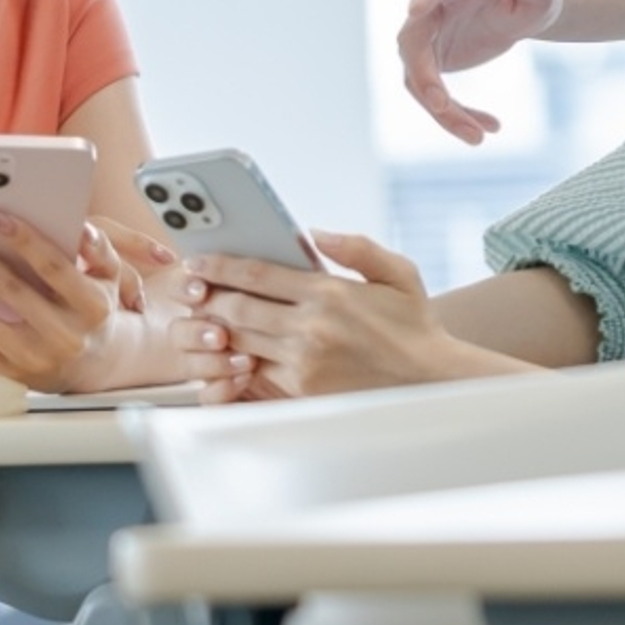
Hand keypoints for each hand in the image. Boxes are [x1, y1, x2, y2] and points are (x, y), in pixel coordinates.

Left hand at [0, 207, 120, 387]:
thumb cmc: (96, 308)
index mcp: (92, 307)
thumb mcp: (110, 277)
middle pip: (10, 292)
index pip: (54, 268)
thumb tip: (80, 228)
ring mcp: (37, 358)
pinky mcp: (14, 374)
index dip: (26, 241)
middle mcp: (65, 335)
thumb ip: (98, 249)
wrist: (96, 365)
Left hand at [183, 233, 459, 398]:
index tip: (199, 261)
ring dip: (217, 329)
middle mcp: (310, 328)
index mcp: (329, 293)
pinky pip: (255, 371)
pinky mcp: (302, 390)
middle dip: (208, 297)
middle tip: (193, 290)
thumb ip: (356, 246)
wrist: (430, 381)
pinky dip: (238, 359)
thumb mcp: (397, 272)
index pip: (256, 274)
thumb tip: (315, 234)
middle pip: (237, 308)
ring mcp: (303, 362)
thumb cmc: (414, 326)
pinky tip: (233, 350)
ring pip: (240, 340)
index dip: (219, 266)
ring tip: (206, 318)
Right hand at [394, 0, 563, 144]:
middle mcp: (432, 9)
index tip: (414, 8)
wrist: (524, 9)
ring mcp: (428, 37)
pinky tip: (491, 129)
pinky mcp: (433, 61)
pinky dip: (458, 116)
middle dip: (424, 77)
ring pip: (419, 80)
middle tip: (442, 106)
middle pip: (414, 44)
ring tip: (478, 137)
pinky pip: (435, 96)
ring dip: (443, 111)